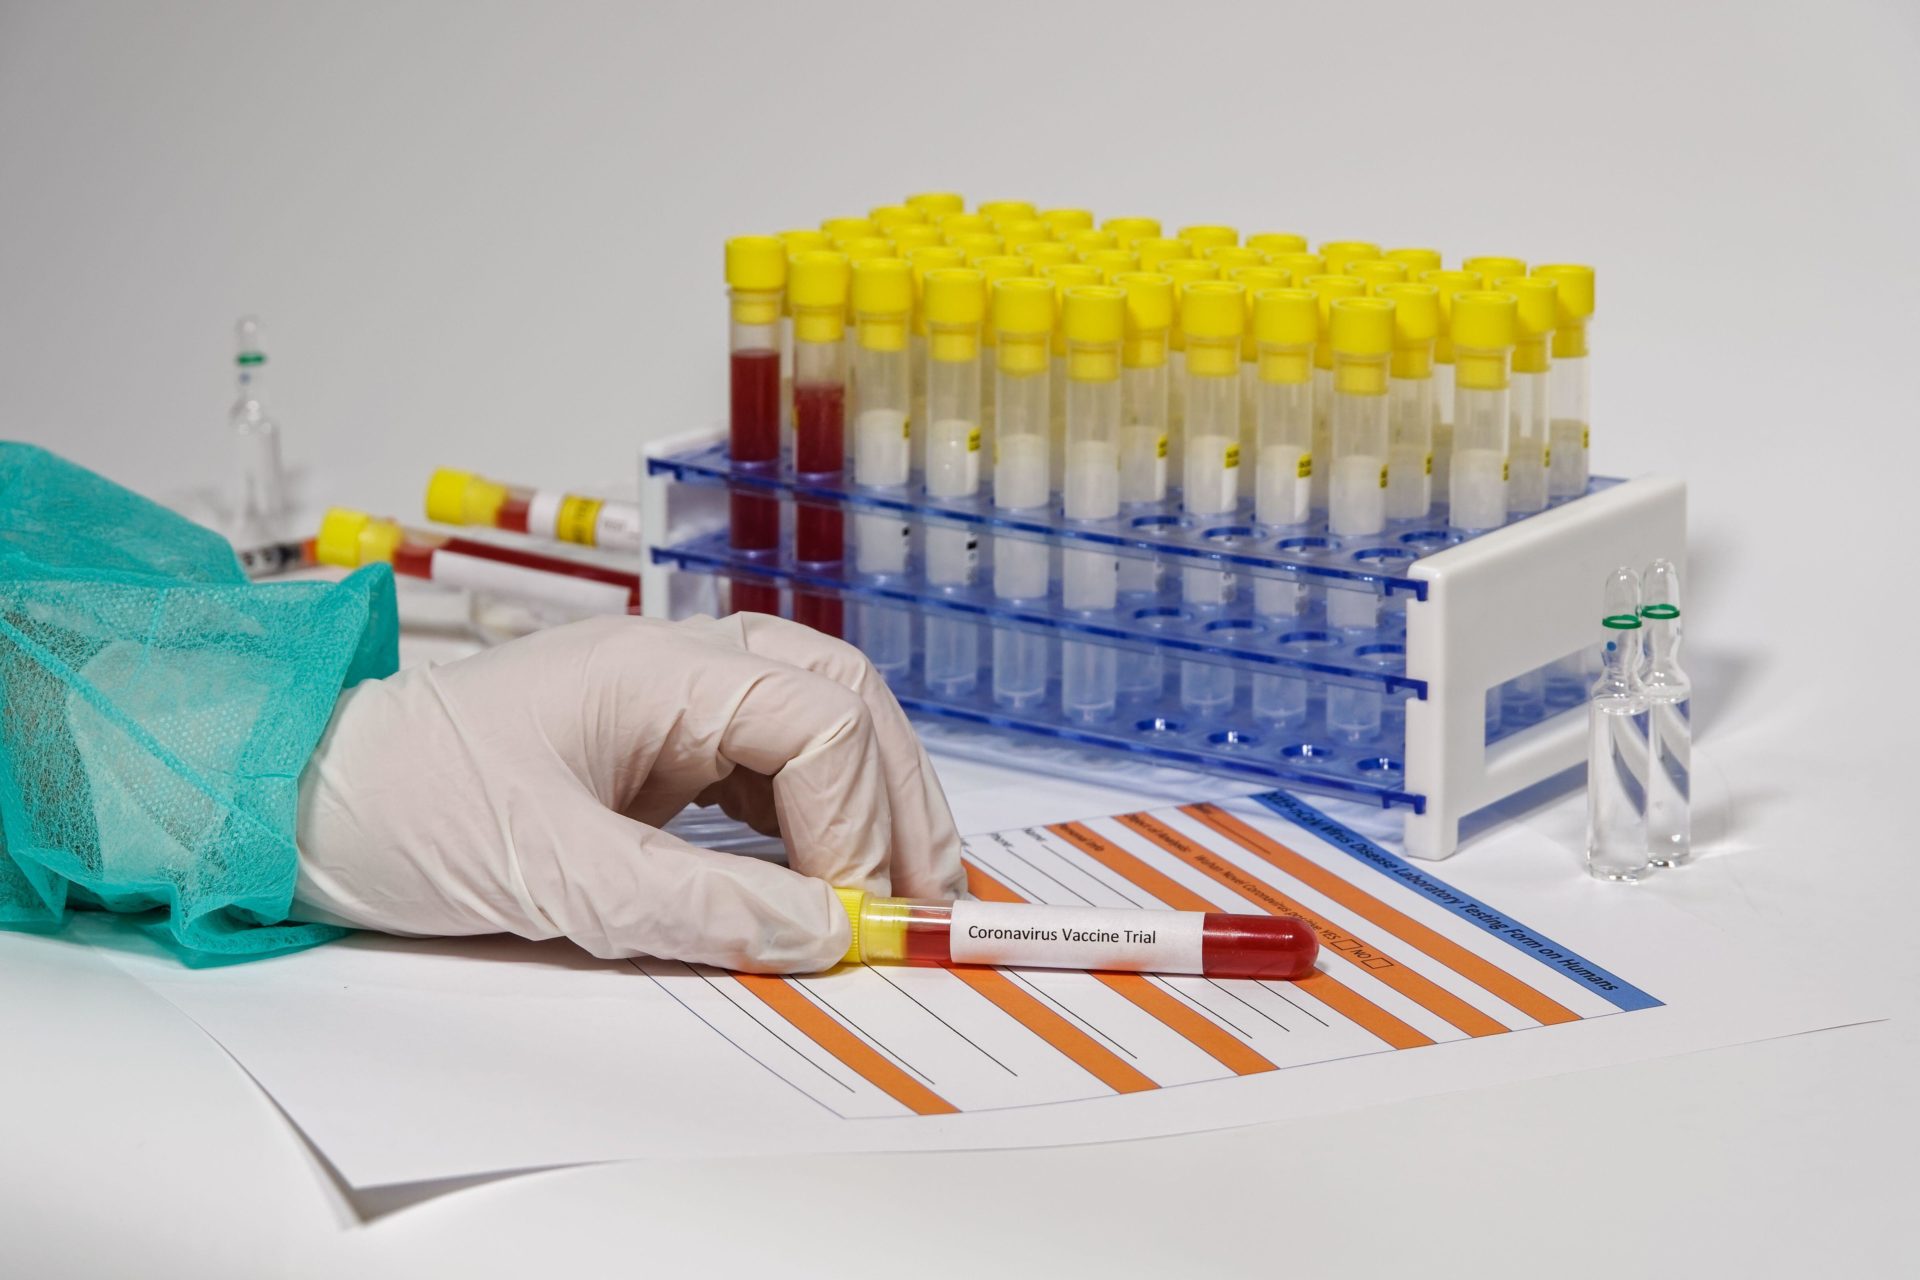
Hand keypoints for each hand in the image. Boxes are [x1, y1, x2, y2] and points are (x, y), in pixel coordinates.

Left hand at [292, 613, 966, 971]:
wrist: (306, 793)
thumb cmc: (407, 805)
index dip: (858, 819)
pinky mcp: (658, 742)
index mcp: (662, 667)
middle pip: (841, 699)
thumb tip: (820, 933)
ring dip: (867, 802)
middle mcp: (683, 664)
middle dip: (895, 797)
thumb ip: (696, 902)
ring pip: (818, 722)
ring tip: (894, 891)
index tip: (851, 916)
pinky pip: (769, 762)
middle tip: (922, 898)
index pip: (819, 718)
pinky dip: (814, 816)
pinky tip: (823, 872)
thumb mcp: (553, 872)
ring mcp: (673, 698)